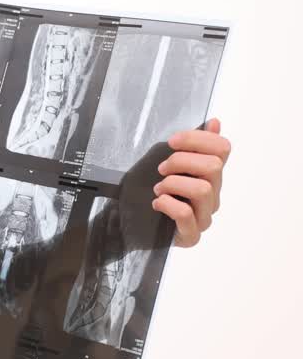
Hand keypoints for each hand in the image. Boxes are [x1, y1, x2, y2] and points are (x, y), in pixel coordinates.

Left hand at [153, 117, 231, 246]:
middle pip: (213, 166)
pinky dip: (168, 204)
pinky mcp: (190, 235)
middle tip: (161, 169)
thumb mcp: (169, 165)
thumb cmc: (155, 193)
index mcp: (210, 175)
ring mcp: (204, 217)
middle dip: (181, 161)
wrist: (135, 227)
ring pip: (203, 190)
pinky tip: (157, 203)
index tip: (172, 142)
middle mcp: (213, 195)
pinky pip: (186, 215)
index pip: (223, 148)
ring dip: (174, 184)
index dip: (198, 139)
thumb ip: (192, 146)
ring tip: (158, 188)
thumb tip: (215, 122)